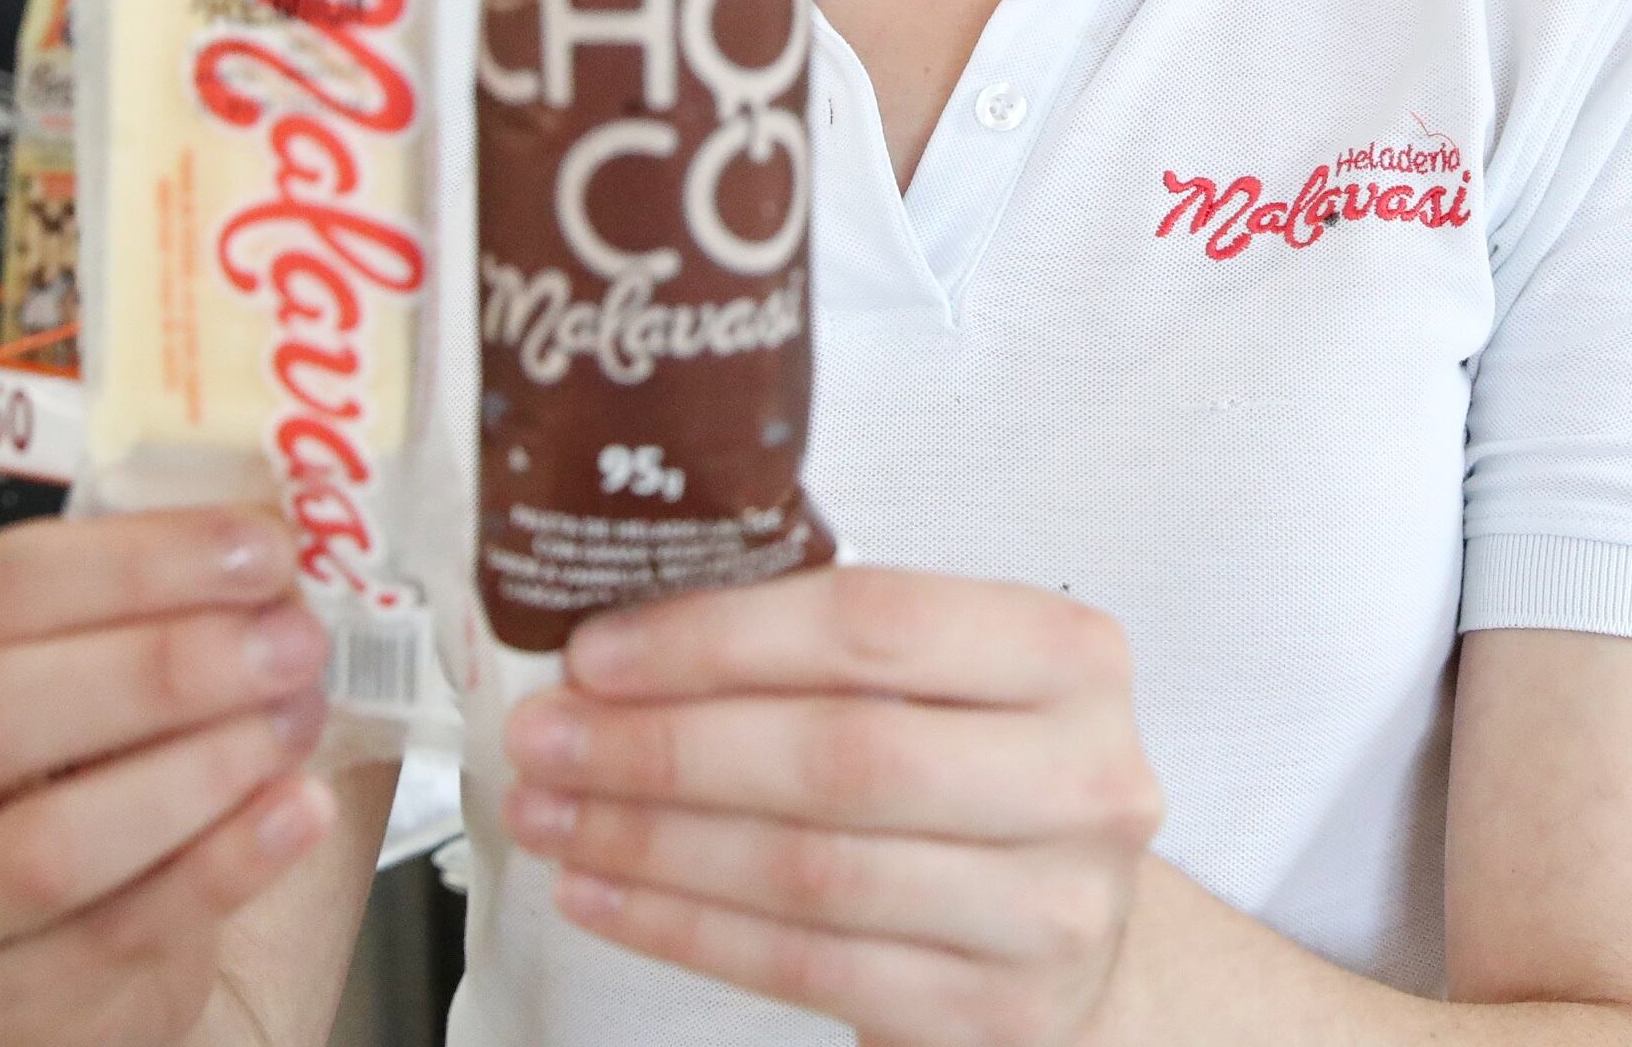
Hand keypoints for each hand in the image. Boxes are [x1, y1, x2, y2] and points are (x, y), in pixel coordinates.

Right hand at [0, 507, 341, 1046]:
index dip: (138, 561)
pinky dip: (223, 865)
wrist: (106, 944)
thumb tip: (304, 508)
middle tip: (291, 642)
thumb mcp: (121, 656)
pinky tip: (301, 811)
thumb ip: (182, 591)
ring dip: (194, 772)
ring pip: (43, 844)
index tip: (265, 547)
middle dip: (160, 668)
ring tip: (299, 724)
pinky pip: (116, 933)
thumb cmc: (113, 761)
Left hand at [505, 565, 1163, 1046]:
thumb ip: (827, 650)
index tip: (597, 652)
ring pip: (809, 869)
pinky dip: (681, 926)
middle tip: (546, 737)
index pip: (874, 624)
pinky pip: (803, 966)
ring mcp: (1048, 909)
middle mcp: (1085, 780)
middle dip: (664, 746)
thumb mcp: (951, 684)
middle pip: (839, 753)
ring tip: (552, 813)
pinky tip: (603, 892)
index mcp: (1070, 656)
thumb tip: (621, 644)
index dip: (719, 637)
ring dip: (651, 841)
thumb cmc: (981, 778)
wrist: (1075, 934)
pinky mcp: (994, 1015)